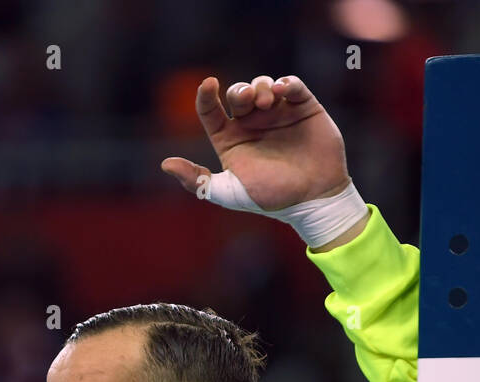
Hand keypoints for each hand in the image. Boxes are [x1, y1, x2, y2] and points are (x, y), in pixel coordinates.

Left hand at [161, 75, 349, 211]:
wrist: (314, 200)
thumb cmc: (273, 198)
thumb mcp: (231, 193)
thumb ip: (199, 180)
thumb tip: (165, 164)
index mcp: (231, 140)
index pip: (210, 111)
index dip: (205, 95)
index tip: (207, 84)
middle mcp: (252, 124)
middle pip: (237, 94)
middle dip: (240, 91)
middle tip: (248, 99)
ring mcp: (278, 114)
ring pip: (262, 85)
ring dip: (261, 86)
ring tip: (267, 101)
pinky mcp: (303, 108)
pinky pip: (292, 85)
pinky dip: (286, 83)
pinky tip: (283, 90)